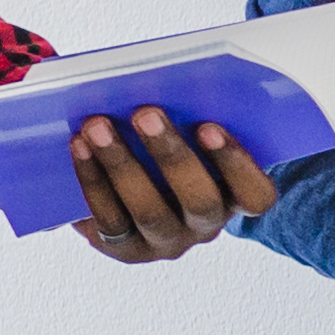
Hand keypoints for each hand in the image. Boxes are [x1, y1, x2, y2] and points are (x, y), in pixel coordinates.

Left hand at [66, 106, 281, 262]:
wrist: (131, 192)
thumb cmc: (171, 151)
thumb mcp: (188, 139)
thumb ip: (190, 120)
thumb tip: (161, 85)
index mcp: (235, 198)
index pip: (255, 194)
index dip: (236, 164)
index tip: (209, 126)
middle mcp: (205, 227)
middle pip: (199, 201)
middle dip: (171, 156)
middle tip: (144, 113)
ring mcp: (166, 242)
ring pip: (150, 212)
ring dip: (121, 165)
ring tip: (96, 125)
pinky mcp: (126, 250)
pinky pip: (110, 220)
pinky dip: (92, 180)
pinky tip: (78, 147)